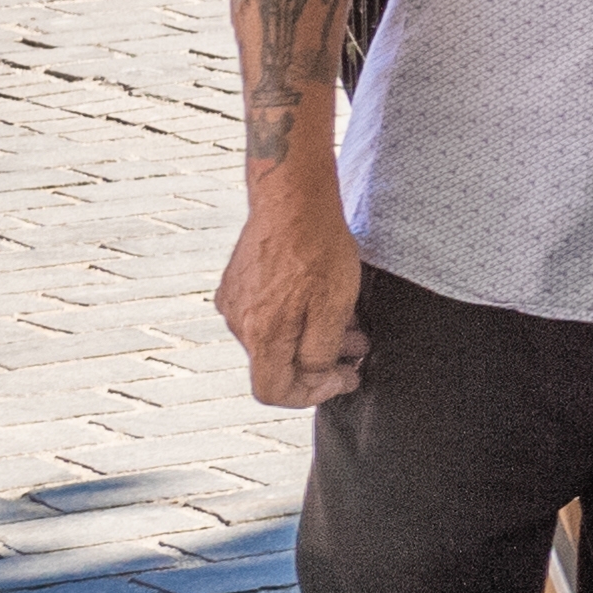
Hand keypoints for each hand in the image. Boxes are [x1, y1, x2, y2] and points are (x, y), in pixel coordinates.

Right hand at [222, 214, 367, 410]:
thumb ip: (320, 351)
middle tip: (358, 346)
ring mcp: (234, 301)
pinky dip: (297, 317)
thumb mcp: (334, 306)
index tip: (343, 379)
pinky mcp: (238, 283)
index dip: (311, 395)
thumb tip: (313, 376)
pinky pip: (267, 315)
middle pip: (277, 365)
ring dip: (311, 338)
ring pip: (274, 338)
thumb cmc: (318, 248)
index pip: (273, 392)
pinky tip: (324, 298)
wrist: (292, 198)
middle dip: (321, 363)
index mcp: (260, 334)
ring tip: (349, 320)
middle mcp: (239, 322)